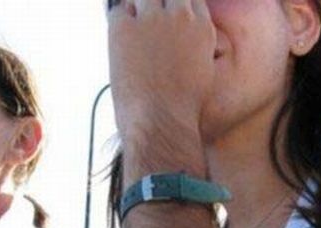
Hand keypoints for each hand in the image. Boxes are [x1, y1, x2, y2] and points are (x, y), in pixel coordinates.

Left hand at [108, 0, 215, 141]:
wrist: (162, 123)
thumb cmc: (180, 111)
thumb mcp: (202, 76)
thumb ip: (196, 52)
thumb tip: (185, 48)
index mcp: (201, 29)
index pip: (189, 0)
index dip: (174, 8)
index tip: (166, 18)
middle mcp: (180, 17)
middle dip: (157, 4)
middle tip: (147, 24)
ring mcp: (151, 20)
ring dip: (137, 10)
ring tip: (133, 36)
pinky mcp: (124, 29)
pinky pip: (118, 12)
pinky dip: (118, 24)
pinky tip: (121, 46)